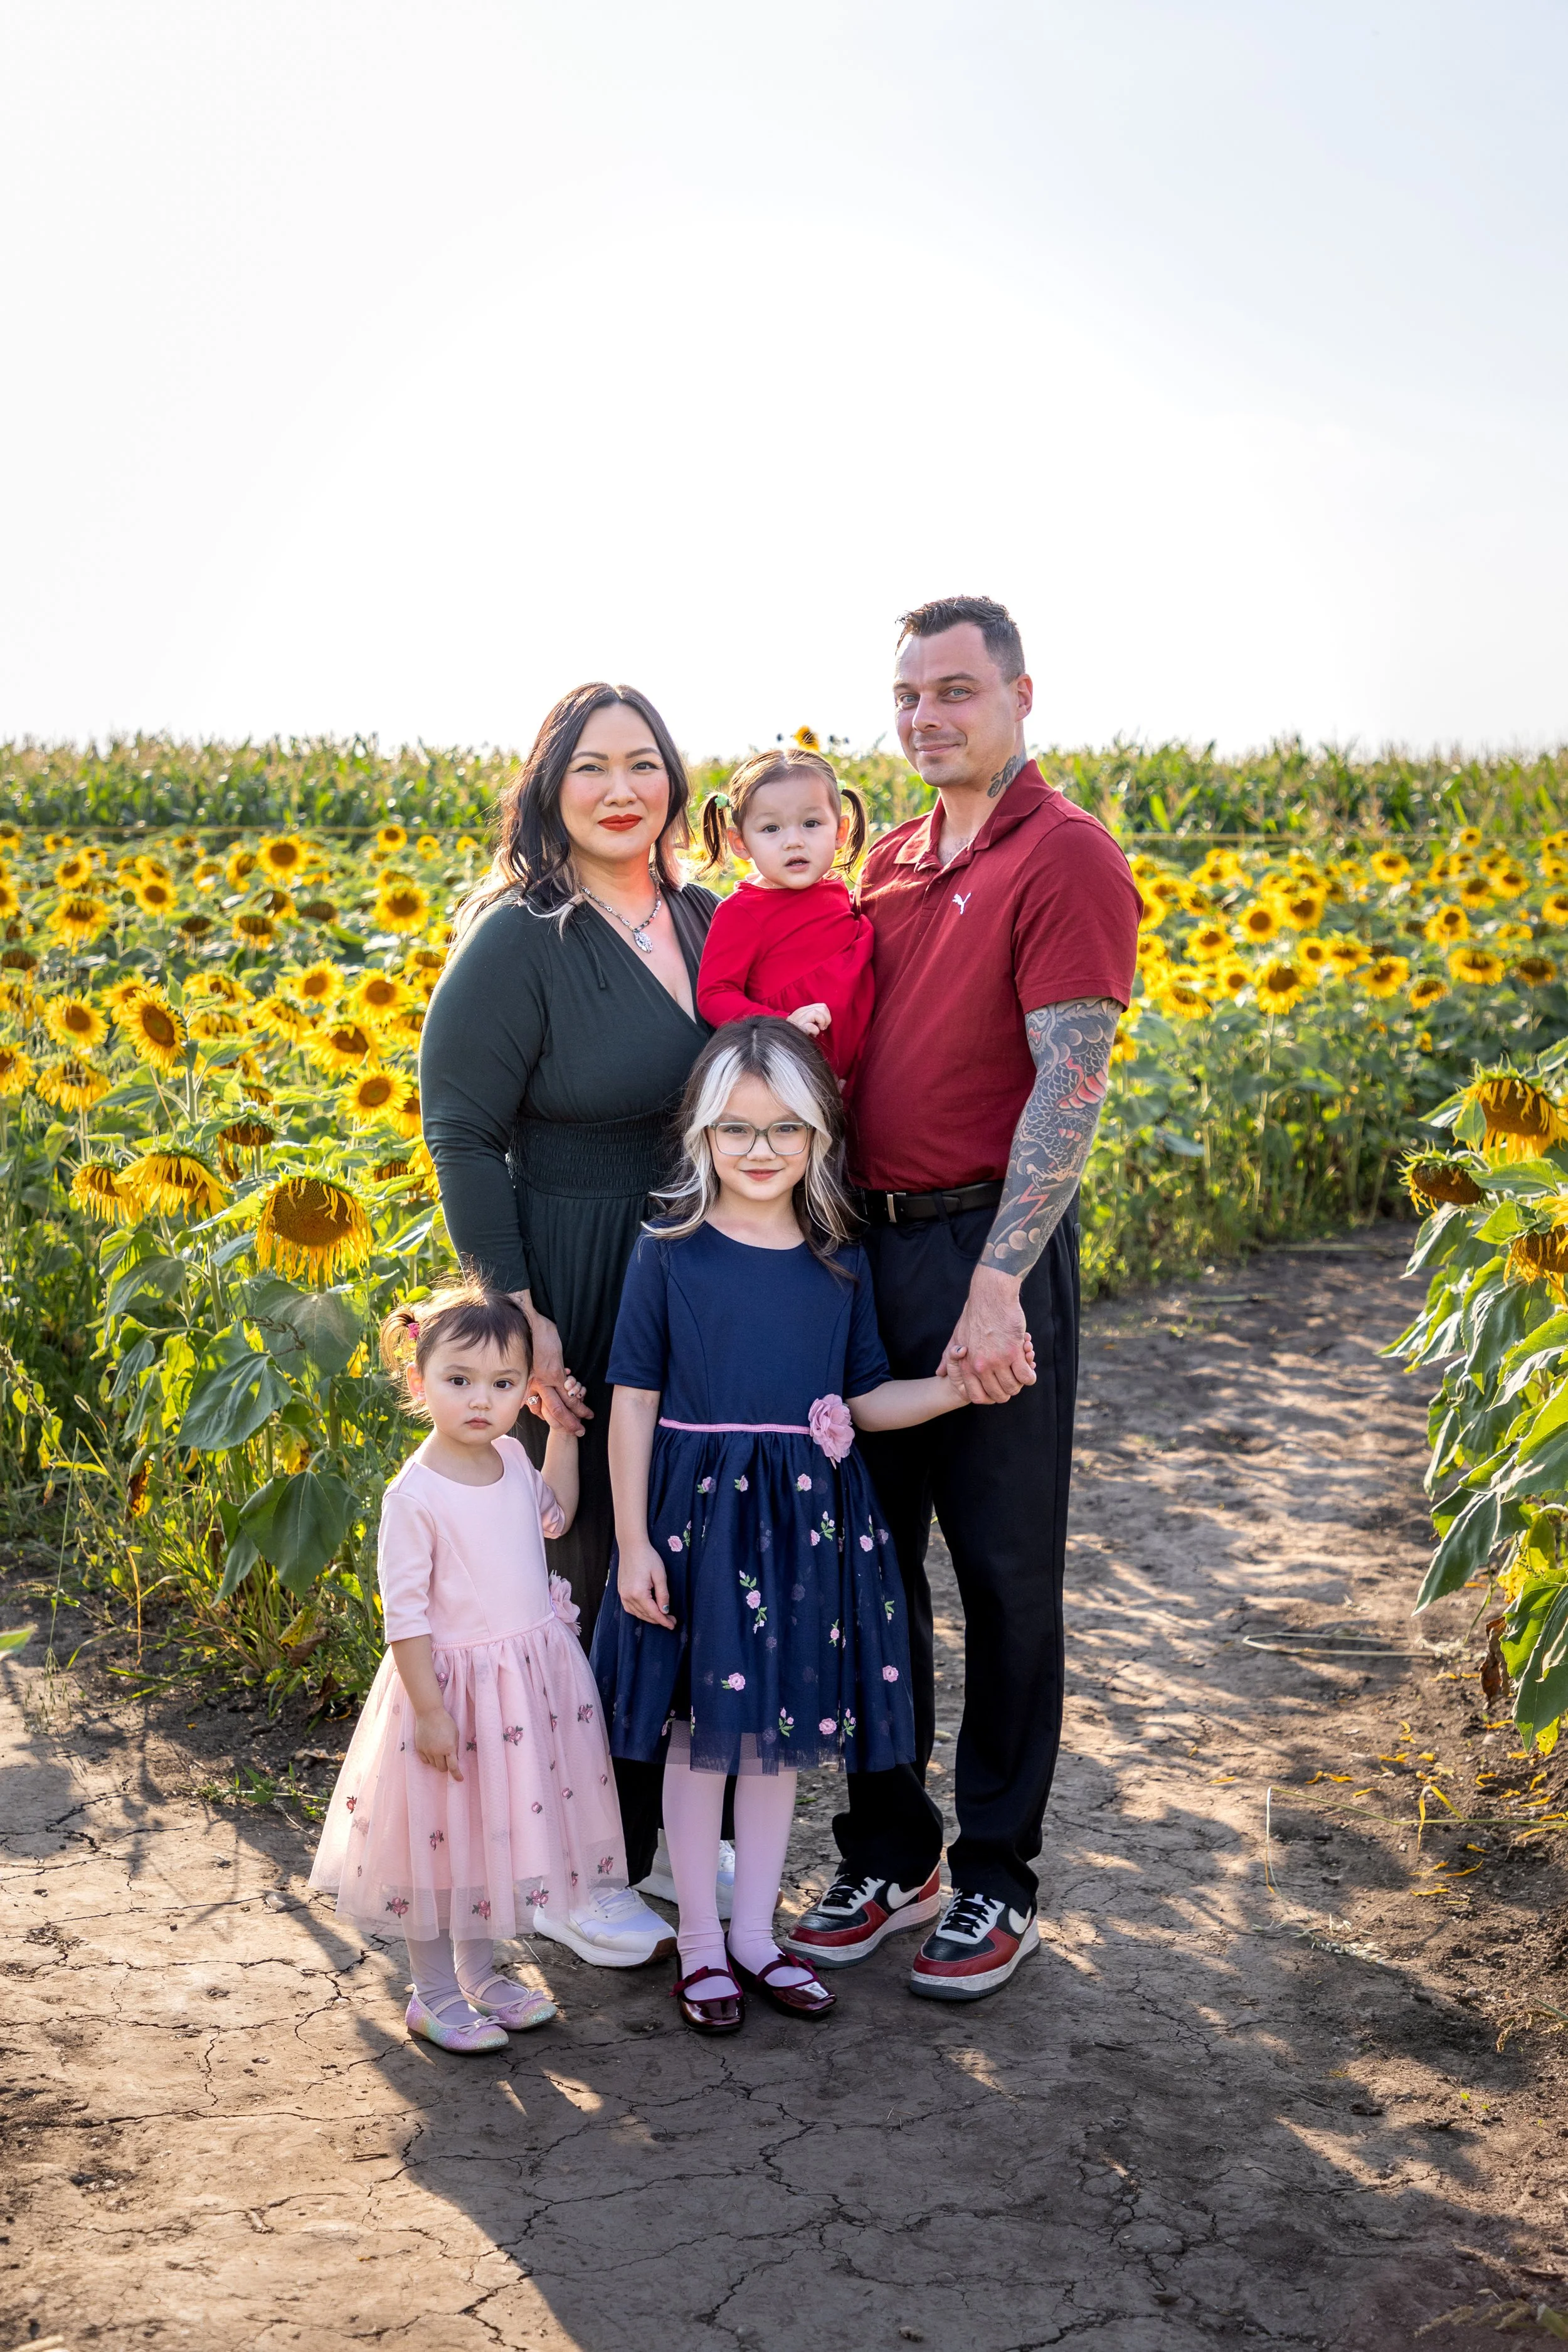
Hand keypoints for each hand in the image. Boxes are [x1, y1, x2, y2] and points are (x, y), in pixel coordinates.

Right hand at [413, 1704, 463, 1779]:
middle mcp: (437, 1752)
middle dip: (446, 1766)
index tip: (460, 1779)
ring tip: (439, 1750)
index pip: (453, 1767)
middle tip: (448, 1758)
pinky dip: (429, 1759)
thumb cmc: (446, 1722)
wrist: (429, 1713)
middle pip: (442, 1768)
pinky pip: (425, 1761)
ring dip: (438, 1762)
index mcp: (449, 1748)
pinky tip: (431, 1751)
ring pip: (433, 1765)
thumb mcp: (456, 1734)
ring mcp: (427, 1751)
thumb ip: (455, 1748)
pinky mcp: (419, 1749)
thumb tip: (454, 1759)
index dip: (457, 1775)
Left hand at [511, 1297, 591, 1434]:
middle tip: (578, 1432)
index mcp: (532, 1383)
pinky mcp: (556, 1371)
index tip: (561, 1426)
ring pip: (565, 1402)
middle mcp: (538, 1384)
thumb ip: (532, 1379)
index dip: (552, 1419)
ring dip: (578, 1413)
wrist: (532, 1324)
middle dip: (568, 1423)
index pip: (542, 1408)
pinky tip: (585, 1406)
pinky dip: (578, 1400)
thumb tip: (535, 1393)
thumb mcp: (528, 1363)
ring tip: (587, 1420)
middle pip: (555, 1410)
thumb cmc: (530, 1341)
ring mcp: (548, 1379)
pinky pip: (568, 1391)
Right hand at [618, 1538, 676, 1629]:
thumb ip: (663, 1595)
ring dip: (650, 1617)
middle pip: (645, 1615)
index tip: (673, 1625)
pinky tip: (647, 1611)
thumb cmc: (648, 1557)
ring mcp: (623, 1595)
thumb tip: (665, 1610)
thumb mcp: (660, 1575)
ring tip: (662, 1617)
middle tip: (671, 1620)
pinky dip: (639, 1613)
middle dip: (659, 1620)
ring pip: (637, 1613)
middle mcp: (628, 1597)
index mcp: (639, 1593)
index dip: (664, 1621)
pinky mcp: (621, 1591)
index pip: (654, 1613)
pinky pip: (630, 1608)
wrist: (632, 1546)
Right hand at [786, 1002, 831, 1037]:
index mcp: (804, 1010)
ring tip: (819, 1029)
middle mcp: (801, 1012)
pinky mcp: (798, 1027)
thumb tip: (826, 1019)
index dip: (827, 1015)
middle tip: (823, 1027)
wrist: (783, 1039)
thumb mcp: (805, 1021)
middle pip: (822, 1008)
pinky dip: (815, 1031)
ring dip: (822, 1023)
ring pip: (816, 1013)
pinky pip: (811, 1026)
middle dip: (827, 1018)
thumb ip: (814, 1017)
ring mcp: (799, 1019)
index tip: (824, 1024)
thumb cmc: (797, 1032)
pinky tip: (813, 1034)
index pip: (822, 1005)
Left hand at [943, 1265, 1036, 1404]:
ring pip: (1013, 1387)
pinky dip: (1029, 1376)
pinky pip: (1026, 1375)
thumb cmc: (974, 1314)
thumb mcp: (956, 1337)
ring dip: (1020, 1383)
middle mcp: (980, 1366)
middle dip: (1007, 1392)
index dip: (990, 1397)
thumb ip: (947, 1357)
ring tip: (1022, 1374)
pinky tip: (1029, 1369)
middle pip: (998, 1394)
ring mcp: (997, 1361)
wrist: (991, 1296)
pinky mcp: (1013, 1352)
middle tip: (1013, 1382)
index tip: (996, 1390)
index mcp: (966, 1365)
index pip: (977, 1396)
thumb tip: (939, 1372)